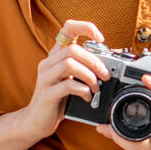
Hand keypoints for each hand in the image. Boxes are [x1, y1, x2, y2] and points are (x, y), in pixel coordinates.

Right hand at [22, 19, 111, 144]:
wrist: (36, 121)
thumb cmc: (58, 99)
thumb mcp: (73, 79)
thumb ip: (87, 67)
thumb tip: (114, 56)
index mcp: (56, 56)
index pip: (68, 28)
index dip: (85, 27)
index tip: (100, 39)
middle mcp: (48, 63)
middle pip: (73, 49)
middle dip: (94, 61)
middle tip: (105, 75)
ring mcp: (45, 78)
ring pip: (69, 64)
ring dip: (89, 76)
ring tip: (96, 88)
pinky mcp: (47, 94)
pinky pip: (67, 85)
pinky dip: (83, 90)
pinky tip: (88, 97)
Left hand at [94, 74, 150, 149]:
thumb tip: (147, 78)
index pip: (135, 146)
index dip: (116, 138)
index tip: (104, 128)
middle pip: (136, 149)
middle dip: (121, 137)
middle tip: (107, 126)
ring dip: (133, 141)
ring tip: (120, 127)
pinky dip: (145, 144)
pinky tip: (140, 134)